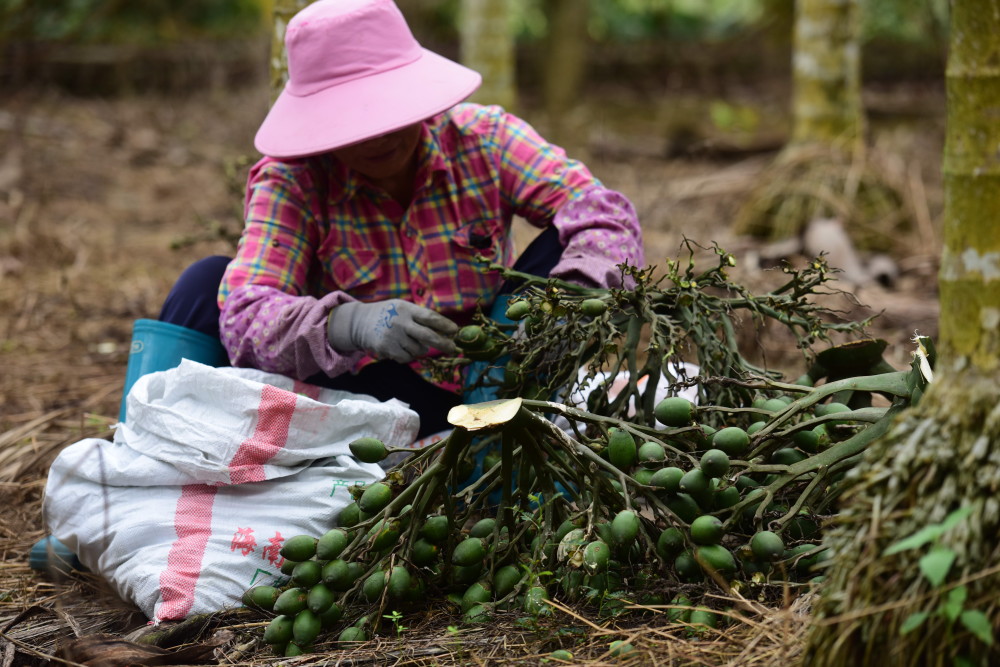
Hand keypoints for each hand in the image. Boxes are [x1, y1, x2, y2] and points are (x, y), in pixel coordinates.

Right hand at [327, 299, 457, 362]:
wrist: (360, 322)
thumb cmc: (388, 314)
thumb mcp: (403, 308)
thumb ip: (420, 317)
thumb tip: (445, 330)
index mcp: (407, 309)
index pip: (430, 317)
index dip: (444, 324)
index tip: (455, 331)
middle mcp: (401, 322)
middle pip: (428, 336)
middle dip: (443, 344)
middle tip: (452, 348)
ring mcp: (393, 336)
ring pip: (418, 350)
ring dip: (420, 349)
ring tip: (411, 342)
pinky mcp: (387, 349)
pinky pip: (406, 358)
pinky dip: (408, 356)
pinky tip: (400, 348)